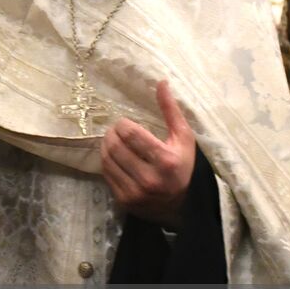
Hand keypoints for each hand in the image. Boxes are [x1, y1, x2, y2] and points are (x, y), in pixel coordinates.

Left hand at [101, 81, 195, 228]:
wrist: (177, 206)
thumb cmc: (181, 166)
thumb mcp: (183, 139)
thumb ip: (171, 111)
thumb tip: (161, 82)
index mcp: (166, 162)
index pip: (131, 135)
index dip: (123, 124)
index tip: (125, 123)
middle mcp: (150, 179)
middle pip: (116, 146)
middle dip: (112, 133)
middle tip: (115, 130)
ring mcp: (135, 192)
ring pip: (107, 159)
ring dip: (105, 144)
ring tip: (112, 139)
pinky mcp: (123, 199)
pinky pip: (106, 173)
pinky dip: (106, 160)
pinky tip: (113, 155)